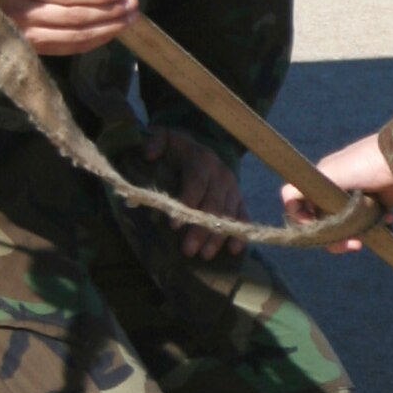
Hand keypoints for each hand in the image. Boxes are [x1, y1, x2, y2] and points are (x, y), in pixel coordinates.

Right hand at [0, 0, 137, 56]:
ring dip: (106, 29)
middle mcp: (18, 11)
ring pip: (73, 35)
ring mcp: (23, 33)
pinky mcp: (31, 47)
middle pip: (71, 16)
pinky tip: (112, 31)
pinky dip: (93, 41)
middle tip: (132, 3)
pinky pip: (68, 48)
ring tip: (130, 18)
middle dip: (107, 11)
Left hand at [140, 125, 246, 262]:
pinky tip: (234, 249)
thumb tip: (148, 154)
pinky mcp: (239, 198)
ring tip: (205, 255)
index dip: (187, 202)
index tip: (174, 225)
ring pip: (229, 213)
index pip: (197, 181)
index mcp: (202, 159)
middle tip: (188, 250)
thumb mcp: (165, 137)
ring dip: (218, 235)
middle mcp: (221, 173)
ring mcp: (233, 187)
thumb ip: (155, 141)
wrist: (199, 148)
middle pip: (213, 203)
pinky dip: (240, 232)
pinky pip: (244, 216)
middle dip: (201, 228)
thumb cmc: (177, 149)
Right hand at [281, 131, 392, 254]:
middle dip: (332, 236)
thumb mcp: (330, 173)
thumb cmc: (364, 165)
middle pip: (322, 221)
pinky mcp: (374, 205)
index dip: (301, 220)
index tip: (316, 230)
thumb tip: (287, 203)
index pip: (297, 203)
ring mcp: (355, 199)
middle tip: (350, 244)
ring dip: (353, 235)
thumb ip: (304, 188)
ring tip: (366, 239)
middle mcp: (334, 189)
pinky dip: (373, 226)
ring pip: (344, 227)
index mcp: (321, 180)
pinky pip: (366, 224)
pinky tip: (387, 221)